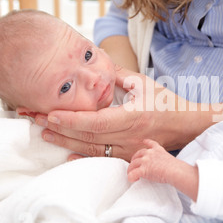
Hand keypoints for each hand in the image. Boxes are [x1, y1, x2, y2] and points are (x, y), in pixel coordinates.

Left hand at [34, 66, 201, 159]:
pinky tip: (67, 155)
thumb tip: (94, 63)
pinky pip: (103, 159)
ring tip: (46, 134)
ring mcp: (129, 149)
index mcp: (132, 116)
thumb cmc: (166, 102)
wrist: (185, 124)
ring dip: (67, 142)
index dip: (72, 119)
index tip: (52, 114)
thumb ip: (116, 74)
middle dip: (60, 129)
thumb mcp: (143, 83)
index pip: (96, 121)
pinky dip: (83, 157)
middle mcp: (129, 136)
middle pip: (88, 137)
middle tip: (37, 121)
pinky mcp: (129, 155)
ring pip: (92, 149)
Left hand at [127, 139, 176, 182]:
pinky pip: (133, 174)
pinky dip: (131, 177)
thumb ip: (163, 159)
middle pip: (138, 155)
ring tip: (131, 174)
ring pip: (133, 164)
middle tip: (134, 165)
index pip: (151, 143)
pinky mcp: (143, 169)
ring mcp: (145, 161)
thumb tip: (164, 167)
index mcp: (158, 150)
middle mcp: (150, 153)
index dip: (146, 142)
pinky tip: (133, 180)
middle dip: (134, 159)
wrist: (176, 171)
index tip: (144, 141)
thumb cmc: (176, 168)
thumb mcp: (170, 159)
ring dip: (131, 169)